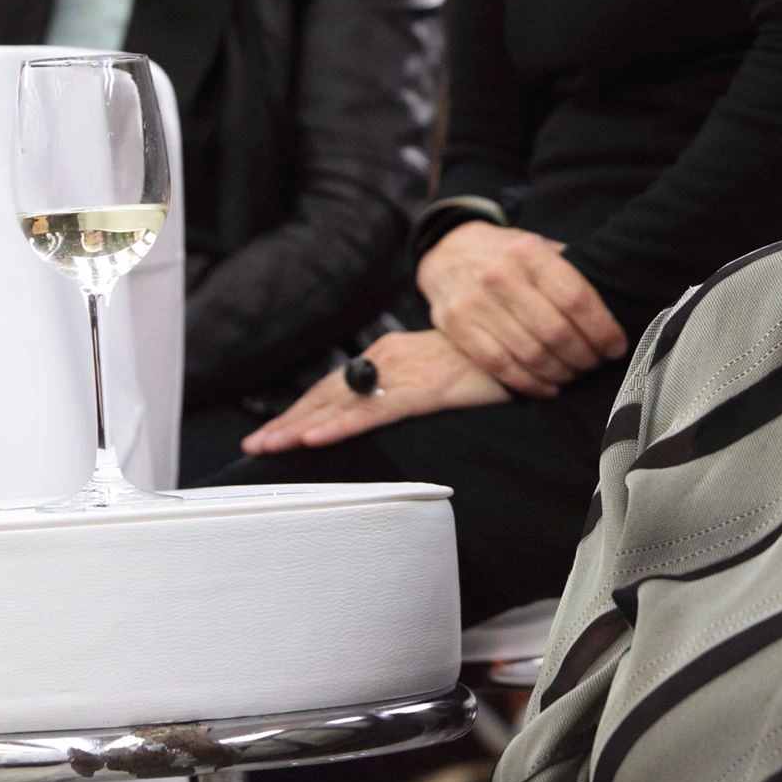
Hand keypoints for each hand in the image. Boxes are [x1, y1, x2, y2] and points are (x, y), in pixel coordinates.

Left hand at [240, 330, 508, 454]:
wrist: (526, 337)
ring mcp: (405, 373)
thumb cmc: (485, 359)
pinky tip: (315, 438)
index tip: (273, 431)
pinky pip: (374, 412)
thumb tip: (380, 410)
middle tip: (255, 444)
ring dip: (301, 425)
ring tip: (271, 444)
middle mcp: (389, 359)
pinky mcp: (425, 389)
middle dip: (288, 421)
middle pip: (328, 395)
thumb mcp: (438, 372)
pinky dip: (340, 425)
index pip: (335, 387)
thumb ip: (407, 388)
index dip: (300, 410)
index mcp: (390, 355)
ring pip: (342, 404)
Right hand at [417, 222, 628, 393]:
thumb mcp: (539, 247)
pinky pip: (500, 366)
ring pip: (530, 354)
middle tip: (596, 364)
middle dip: (584, 356)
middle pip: (556, 332)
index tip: (616, 347)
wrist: (447, 250)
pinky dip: (530, 384)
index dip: (602, 329)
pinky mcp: (455, 326)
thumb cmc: (508, 255)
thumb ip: (572, 270)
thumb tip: (617, 301)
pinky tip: (549, 387)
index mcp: (529, 251)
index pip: (576, 299)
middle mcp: (500, 275)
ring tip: (575, 374)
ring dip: (561, 372)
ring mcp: (474, 302)